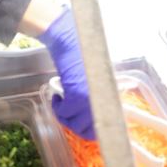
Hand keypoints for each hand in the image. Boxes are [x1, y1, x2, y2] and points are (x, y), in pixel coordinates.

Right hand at [38, 7, 95, 139]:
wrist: (69, 37)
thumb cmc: (82, 52)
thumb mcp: (96, 74)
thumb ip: (99, 92)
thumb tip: (96, 109)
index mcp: (110, 94)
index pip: (106, 125)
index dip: (91, 128)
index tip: (81, 122)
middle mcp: (103, 99)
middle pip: (88, 129)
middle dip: (75, 124)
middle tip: (68, 113)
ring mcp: (91, 97)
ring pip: (75, 123)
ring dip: (65, 117)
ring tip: (61, 103)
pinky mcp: (77, 93)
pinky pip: (66, 112)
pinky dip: (58, 108)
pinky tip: (56, 97)